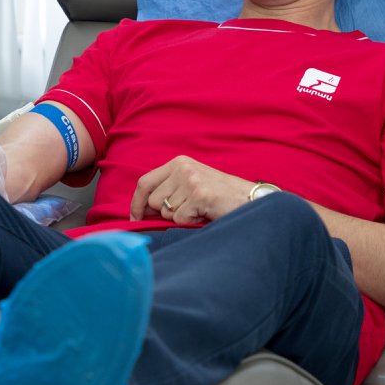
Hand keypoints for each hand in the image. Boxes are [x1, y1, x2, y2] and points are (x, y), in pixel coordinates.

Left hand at [130, 156, 252, 223]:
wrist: (250, 199)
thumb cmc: (219, 197)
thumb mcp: (191, 184)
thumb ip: (168, 190)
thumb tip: (141, 210)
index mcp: (179, 162)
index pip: (144, 182)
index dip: (136, 203)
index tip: (135, 218)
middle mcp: (182, 167)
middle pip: (153, 200)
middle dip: (165, 213)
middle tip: (187, 211)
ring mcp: (191, 180)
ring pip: (166, 212)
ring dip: (181, 217)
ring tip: (200, 209)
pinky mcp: (199, 194)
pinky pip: (180, 218)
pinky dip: (191, 222)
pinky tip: (205, 213)